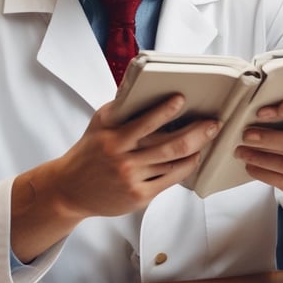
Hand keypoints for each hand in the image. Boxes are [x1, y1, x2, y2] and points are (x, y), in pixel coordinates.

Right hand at [51, 94, 219, 216]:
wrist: (70, 189)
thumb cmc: (89, 151)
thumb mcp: (99, 124)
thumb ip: (120, 107)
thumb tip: (140, 86)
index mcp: (113, 138)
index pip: (144, 122)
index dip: (165, 111)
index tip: (181, 99)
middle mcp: (123, 159)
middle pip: (169, 145)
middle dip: (196, 133)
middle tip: (212, 123)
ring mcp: (132, 179)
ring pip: (173, 163)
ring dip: (195, 149)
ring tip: (207, 137)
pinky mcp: (139, 196)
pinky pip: (170, 180)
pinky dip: (186, 167)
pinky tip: (194, 157)